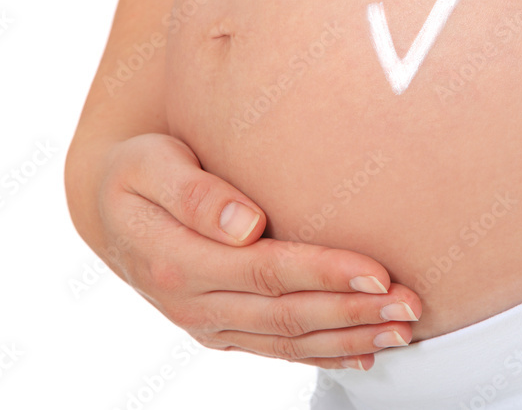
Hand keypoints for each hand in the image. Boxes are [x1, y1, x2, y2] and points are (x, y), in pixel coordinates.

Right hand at [95, 133, 420, 369]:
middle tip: (410, 305)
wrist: (111, 209)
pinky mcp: (222, 331)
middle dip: (354, 312)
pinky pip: (278, 351)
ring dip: (350, 339)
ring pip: (289, 340)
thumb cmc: (138, 173)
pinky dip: (323, 356)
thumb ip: (195, 194)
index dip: (325, 273)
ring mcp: (208, 324)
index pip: (266, 271)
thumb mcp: (150, 166)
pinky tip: (365, 356)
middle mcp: (194, 304)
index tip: (377, 271)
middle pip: (287, 314)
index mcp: (178, 262)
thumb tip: (245, 226)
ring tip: (404, 330)